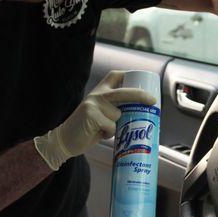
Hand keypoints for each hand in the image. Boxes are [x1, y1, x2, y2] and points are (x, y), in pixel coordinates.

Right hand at [34, 70, 155, 170]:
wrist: (65, 140)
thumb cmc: (87, 129)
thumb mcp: (99, 113)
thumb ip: (113, 108)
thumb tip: (139, 112)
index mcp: (99, 92)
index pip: (115, 76)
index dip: (130, 76)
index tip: (143, 81)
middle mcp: (97, 95)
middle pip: (123, 92)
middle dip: (140, 95)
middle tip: (153, 101)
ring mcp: (93, 104)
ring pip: (118, 114)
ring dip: (117, 126)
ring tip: (103, 129)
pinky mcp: (91, 115)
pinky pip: (111, 126)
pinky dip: (109, 133)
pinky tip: (98, 134)